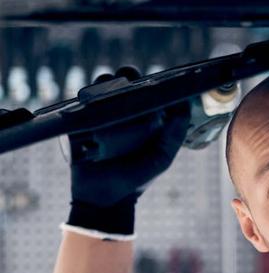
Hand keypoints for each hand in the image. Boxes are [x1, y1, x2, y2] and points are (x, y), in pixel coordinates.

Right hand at [66, 67, 189, 238]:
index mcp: (144, 117)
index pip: (147, 90)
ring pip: (101, 89)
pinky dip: (87, 97)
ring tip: (113, 87)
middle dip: (127, 75)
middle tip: (130, 77)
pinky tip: (95, 99)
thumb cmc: (138, 177)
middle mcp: (122, 113)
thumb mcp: (162, 157)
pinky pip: (81, 104)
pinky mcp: (80, 123)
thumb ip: (174, 134)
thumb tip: (184, 106)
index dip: (151, 81)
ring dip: (106, 82)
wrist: (106, 197)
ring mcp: (100, 116)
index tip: (156, 78)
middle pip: (122, 84)